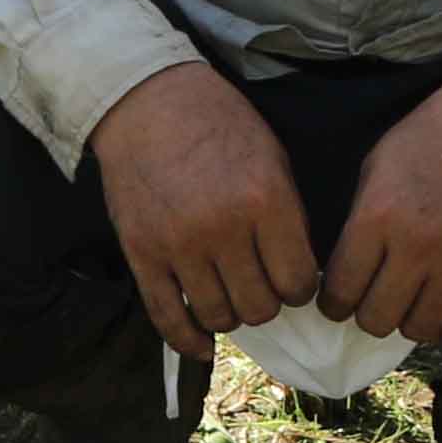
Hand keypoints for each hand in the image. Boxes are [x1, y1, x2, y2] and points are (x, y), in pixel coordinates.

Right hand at [93, 59, 317, 358]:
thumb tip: (298, 273)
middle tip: (259, 283)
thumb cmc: (218, 123)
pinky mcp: (142, 254)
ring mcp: (178, 245)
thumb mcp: (272, 157)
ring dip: (230, 314)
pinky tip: (202, 342)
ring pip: (219, 317)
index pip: (298, 282)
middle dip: (266, 301)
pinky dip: (189, 339)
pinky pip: (168, 317)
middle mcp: (223, 229)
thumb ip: (287, 216)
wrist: (146, 101)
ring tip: (230, 294)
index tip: (291, 278)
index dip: (299, 287)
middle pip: (260, 307)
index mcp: (264, 200)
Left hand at [320, 79, 441, 351]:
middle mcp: (417, 248)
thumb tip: (347, 267)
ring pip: (418, 330)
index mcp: (379, 216)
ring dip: (410, 318)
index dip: (334, 301)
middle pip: (376, 319)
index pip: (341, 290)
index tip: (341, 298)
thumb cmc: (435, 135)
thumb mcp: (380, 164)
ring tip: (413, 299)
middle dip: (369, 312)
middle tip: (377, 296)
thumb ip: (361, 219)